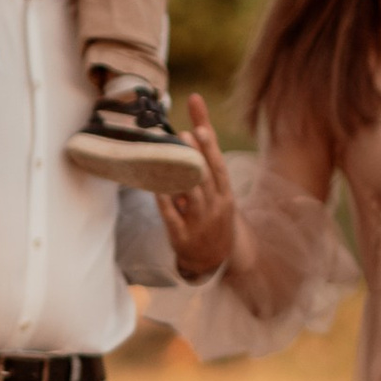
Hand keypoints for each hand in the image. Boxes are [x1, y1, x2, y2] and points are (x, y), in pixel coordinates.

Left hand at [159, 96, 232, 278]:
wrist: (213, 259)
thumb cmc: (212, 216)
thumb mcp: (216, 191)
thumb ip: (206, 157)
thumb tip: (197, 122)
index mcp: (224, 194)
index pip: (218, 167)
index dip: (209, 147)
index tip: (200, 128)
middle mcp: (214, 207)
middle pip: (206, 179)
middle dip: (196, 156)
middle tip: (183, 134)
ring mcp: (199, 223)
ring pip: (192, 197)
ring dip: (182, 175)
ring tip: (169, 154)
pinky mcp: (181, 237)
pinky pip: (172, 217)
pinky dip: (165, 202)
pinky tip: (155, 187)